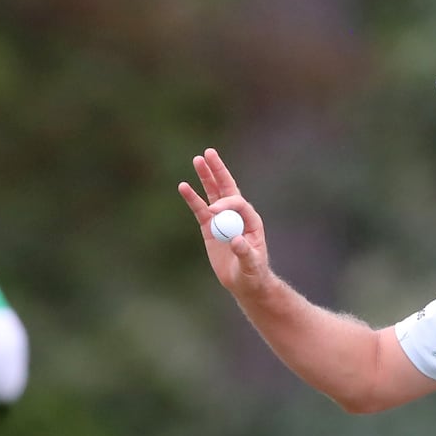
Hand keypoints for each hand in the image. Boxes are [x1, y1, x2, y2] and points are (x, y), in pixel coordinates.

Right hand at [177, 148, 271, 297]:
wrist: (244, 282)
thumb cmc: (252, 274)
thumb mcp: (251, 265)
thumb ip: (245, 253)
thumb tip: (236, 240)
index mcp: (251, 220)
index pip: (237, 203)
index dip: (226, 204)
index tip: (214, 212)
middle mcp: (237, 215)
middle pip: (226, 188)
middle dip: (218, 171)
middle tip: (209, 153)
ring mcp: (222, 219)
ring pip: (213, 194)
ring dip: (206, 177)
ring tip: (198, 159)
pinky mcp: (210, 227)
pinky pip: (200, 209)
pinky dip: (192, 198)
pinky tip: (183, 186)